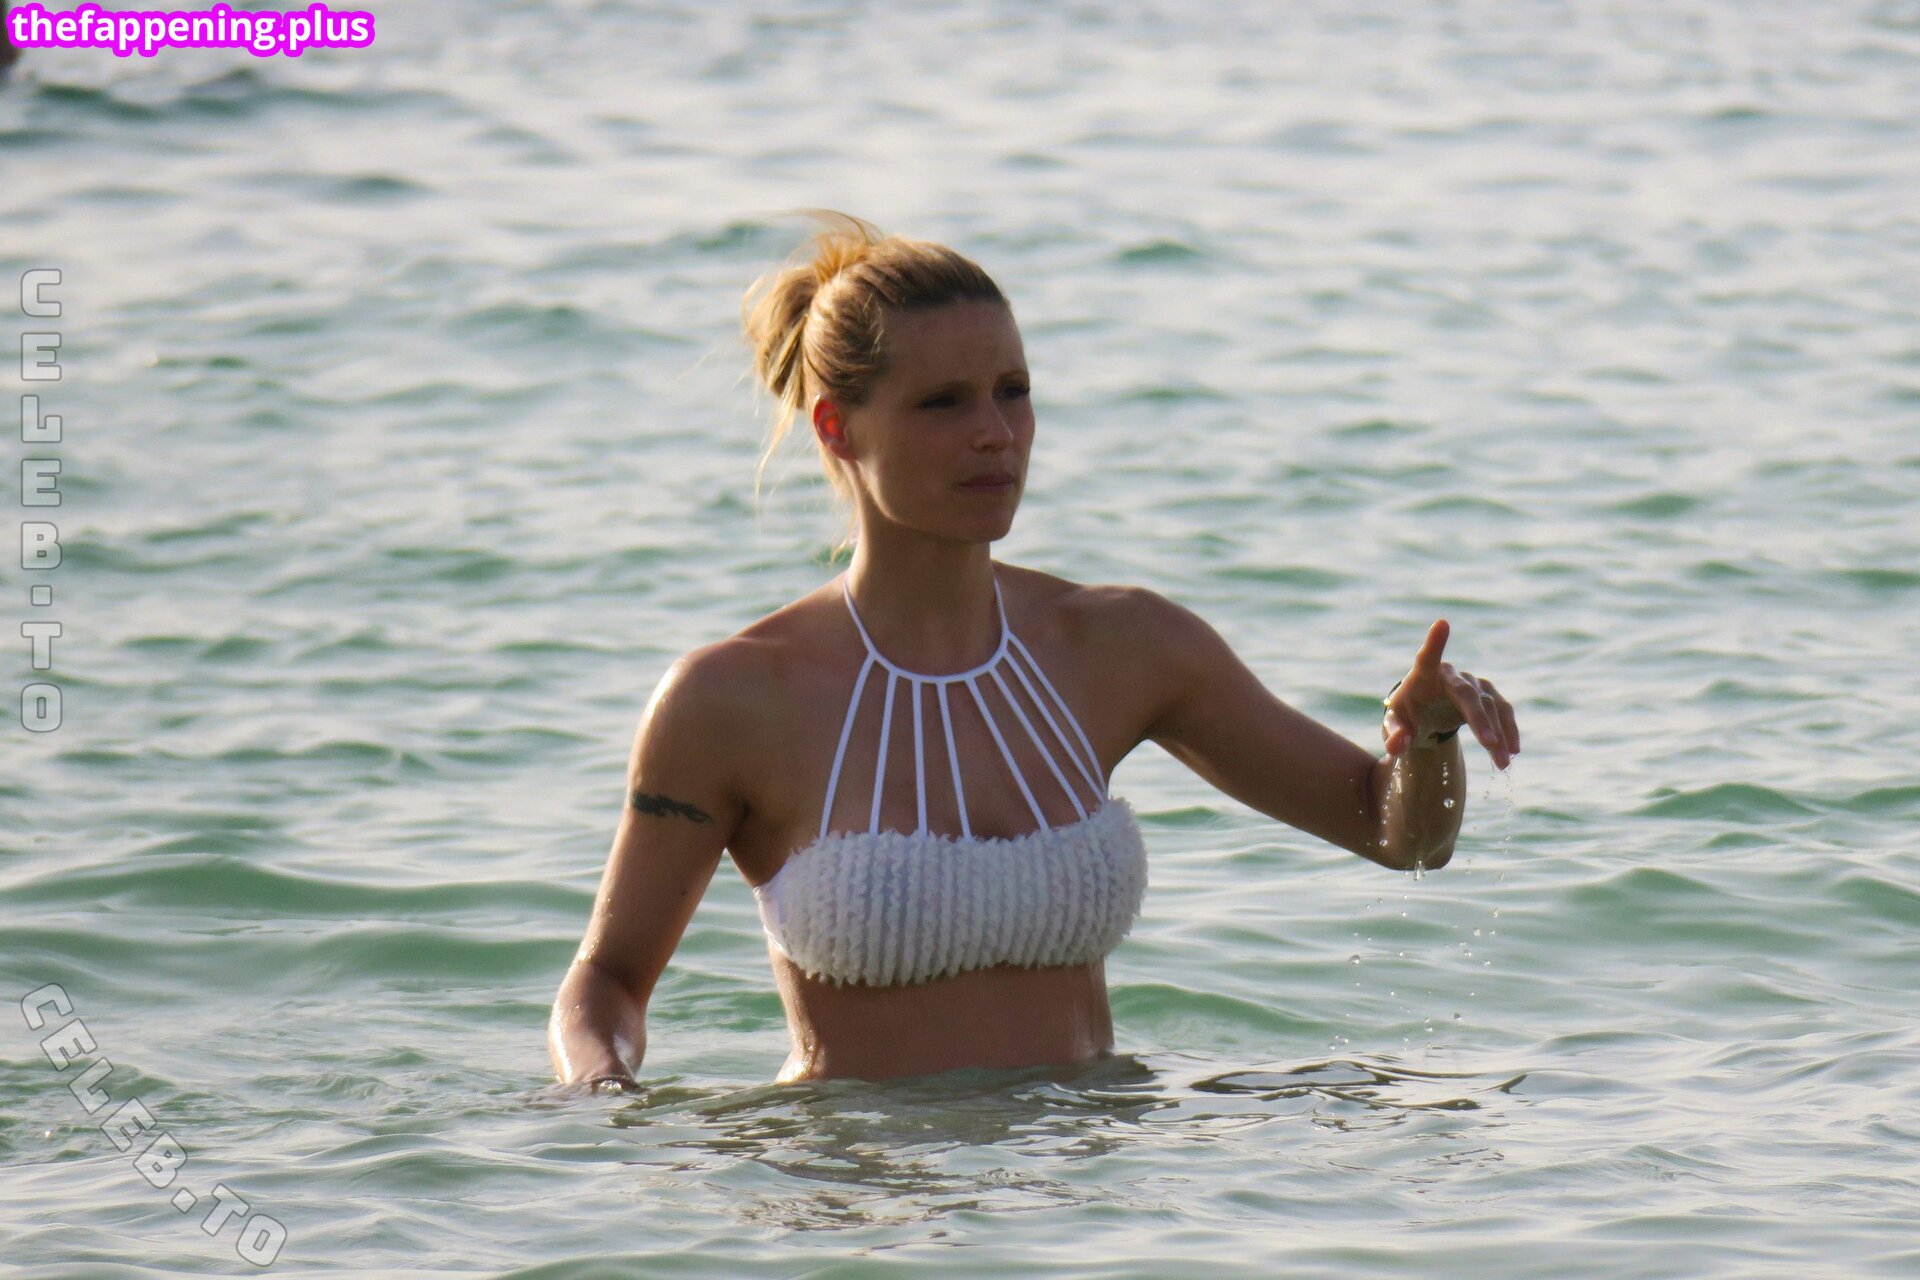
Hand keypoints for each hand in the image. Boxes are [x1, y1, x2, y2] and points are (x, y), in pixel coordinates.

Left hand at [1381, 619, 1520, 769]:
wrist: (1425, 712)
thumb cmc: (1406, 714)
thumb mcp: (1395, 725)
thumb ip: (1394, 735)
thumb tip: (1396, 747)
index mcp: (1423, 674)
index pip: (1427, 656)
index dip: (1435, 641)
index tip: (1441, 624)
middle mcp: (1451, 675)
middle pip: (1468, 695)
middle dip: (1480, 720)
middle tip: (1490, 746)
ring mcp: (1473, 683)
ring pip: (1491, 705)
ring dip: (1500, 734)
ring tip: (1503, 763)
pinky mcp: (1487, 694)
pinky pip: (1502, 711)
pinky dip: (1509, 730)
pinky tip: (1512, 751)